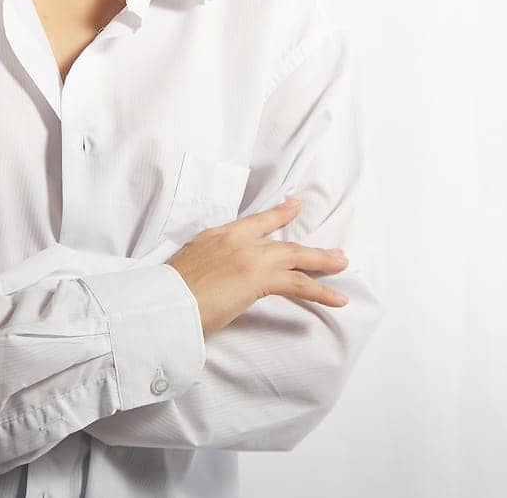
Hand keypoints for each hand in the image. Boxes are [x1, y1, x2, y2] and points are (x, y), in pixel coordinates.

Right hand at [163, 197, 350, 337]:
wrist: (165, 300)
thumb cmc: (167, 292)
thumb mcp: (186, 265)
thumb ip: (207, 264)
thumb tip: (213, 275)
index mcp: (218, 235)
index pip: (254, 222)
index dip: (278, 214)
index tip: (294, 206)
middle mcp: (238, 241)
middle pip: (283, 242)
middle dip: (310, 248)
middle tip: (333, 251)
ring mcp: (251, 257)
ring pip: (297, 257)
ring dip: (323, 263)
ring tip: (342, 266)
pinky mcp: (261, 278)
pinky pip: (300, 284)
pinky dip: (321, 291)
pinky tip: (337, 298)